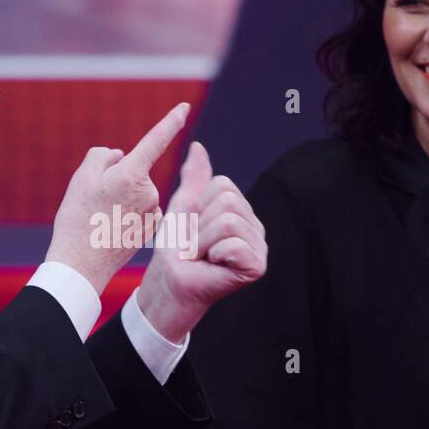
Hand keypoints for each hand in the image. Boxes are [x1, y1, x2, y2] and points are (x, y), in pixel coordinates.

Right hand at [44, 103, 189, 293]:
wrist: (81, 265)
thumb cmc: (78, 219)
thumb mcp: (81, 178)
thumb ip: (103, 156)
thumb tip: (121, 156)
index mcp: (131, 174)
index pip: (156, 141)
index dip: (171, 122)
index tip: (183, 108)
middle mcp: (149, 191)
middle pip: (133, 171)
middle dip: (118, 178)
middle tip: (94, 201)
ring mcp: (152, 211)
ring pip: (136, 191)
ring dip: (121, 198)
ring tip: (100, 217)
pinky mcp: (151, 228)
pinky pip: (140, 210)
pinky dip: (127, 214)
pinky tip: (111, 228)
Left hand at [136, 140, 267, 342]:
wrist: (169, 281)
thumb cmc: (175, 248)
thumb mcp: (183, 206)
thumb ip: (194, 178)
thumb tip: (198, 146)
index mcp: (242, 212)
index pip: (222, 186)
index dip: (198, 205)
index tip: (194, 227)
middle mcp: (255, 228)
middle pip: (227, 201)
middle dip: (200, 224)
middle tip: (196, 245)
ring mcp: (259, 247)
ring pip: (228, 220)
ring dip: (203, 240)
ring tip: (201, 255)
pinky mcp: (256, 266)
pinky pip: (233, 242)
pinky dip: (213, 253)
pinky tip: (212, 265)